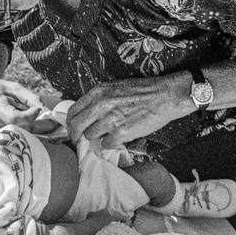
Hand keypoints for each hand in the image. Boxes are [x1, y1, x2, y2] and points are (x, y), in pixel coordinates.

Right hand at [0, 74, 48, 131]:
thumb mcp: (12, 86)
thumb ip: (29, 97)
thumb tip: (44, 110)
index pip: (14, 118)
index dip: (29, 116)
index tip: (38, 109)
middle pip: (18, 129)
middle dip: (35, 125)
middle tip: (45, 119)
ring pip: (16, 135)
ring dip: (30, 129)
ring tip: (34, 119)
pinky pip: (11, 137)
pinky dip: (22, 132)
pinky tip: (24, 124)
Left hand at [66, 75, 191, 147]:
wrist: (164, 96)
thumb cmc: (142, 92)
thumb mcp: (114, 89)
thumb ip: (98, 100)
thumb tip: (85, 116)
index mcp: (97, 92)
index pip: (72, 111)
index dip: (71, 123)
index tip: (74, 129)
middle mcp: (101, 105)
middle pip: (76, 126)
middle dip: (76, 136)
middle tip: (80, 141)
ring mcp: (110, 119)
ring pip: (90, 136)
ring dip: (97, 138)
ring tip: (109, 134)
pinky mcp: (121, 133)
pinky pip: (106, 144)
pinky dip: (111, 144)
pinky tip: (119, 137)